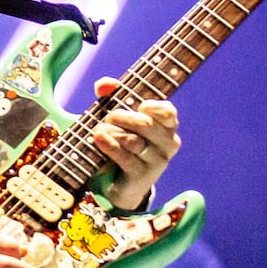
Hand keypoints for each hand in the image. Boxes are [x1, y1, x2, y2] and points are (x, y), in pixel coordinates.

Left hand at [90, 77, 181, 210]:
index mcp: (168, 127)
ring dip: (112, 132)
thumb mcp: (119, 117)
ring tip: (99, 130)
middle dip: (121, 117)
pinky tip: (99, 139)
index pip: (168, 112)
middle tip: (108, 118)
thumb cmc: (123, 141)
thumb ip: (111, 94)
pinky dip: (110, 146)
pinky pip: (126, 158)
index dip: (152, 106)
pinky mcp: (143, 176)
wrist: (122, 183)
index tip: (139, 105)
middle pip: (145, 124)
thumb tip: (105, 84)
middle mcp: (168, 144)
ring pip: (133, 141)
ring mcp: (157, 162)